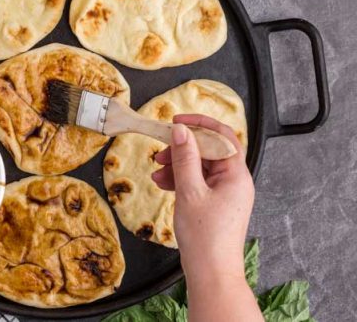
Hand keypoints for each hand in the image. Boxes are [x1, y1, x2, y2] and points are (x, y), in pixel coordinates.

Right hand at [152, 114, 261, 321]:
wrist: (211, 273)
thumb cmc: (206, 238)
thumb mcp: (189, 192)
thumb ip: (184, 158)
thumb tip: (181, 131)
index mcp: (236, 175)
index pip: (222, 137)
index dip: (200, 124)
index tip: (178, 121)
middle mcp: (234, 182)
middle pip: (209, 151)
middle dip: (183, 148)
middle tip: (161, 149)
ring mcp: (225, 193)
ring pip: (200, 167)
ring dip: (177, 165)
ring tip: (157, 171)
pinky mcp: (214, 204)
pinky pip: (197, 182)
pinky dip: (180, 180)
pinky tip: (163, 183)